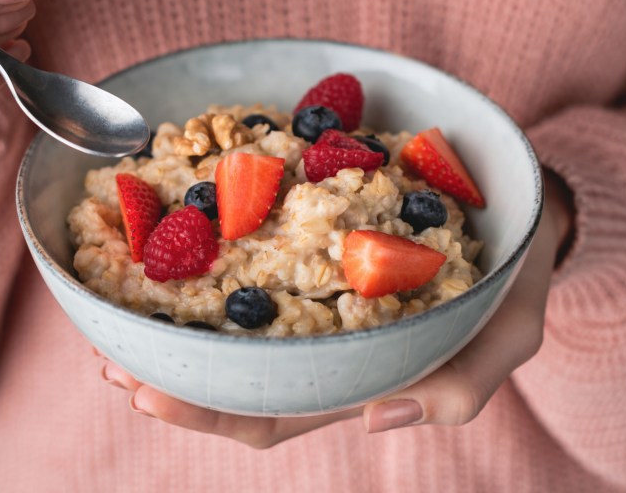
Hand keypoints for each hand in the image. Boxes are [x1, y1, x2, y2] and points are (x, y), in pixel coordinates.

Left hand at [98, 171, 572, 446]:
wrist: (515, 206)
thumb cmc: (511, 276)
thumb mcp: (509, 333)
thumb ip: (463, 383)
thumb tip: (377, 419)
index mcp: (359, 374)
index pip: (275, 412)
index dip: (210, 413)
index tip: (148, 395)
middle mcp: (324, 341)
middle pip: (233, 375)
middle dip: (168, 375)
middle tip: (110, 358)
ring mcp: (314, 293)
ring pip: (232, 324)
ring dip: (171, 324)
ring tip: (113, 313)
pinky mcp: (311, 242)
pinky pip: (249, 255)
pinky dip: (204, 255)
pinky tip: (166, 240)